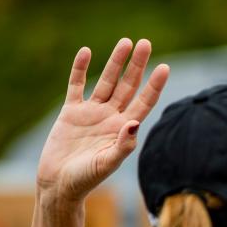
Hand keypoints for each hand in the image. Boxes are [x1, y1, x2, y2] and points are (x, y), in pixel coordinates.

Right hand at [36, 38, 169, 201]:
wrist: (60, 185)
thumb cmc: (87, 179)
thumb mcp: (107, 163)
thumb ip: (123, 145)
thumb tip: (134, 123)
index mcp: (125, 129)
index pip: (144, 102)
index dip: (154, 85)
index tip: (166, 67)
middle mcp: (111, 117)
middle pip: (128, 86)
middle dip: (137, 66)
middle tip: (146, 44)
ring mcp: (92, 113)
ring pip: (106, 82)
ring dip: (115, 62)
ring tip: (125, 42)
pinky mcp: (72, 112)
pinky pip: (76, 85)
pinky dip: (80, 69)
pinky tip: (86, 52)